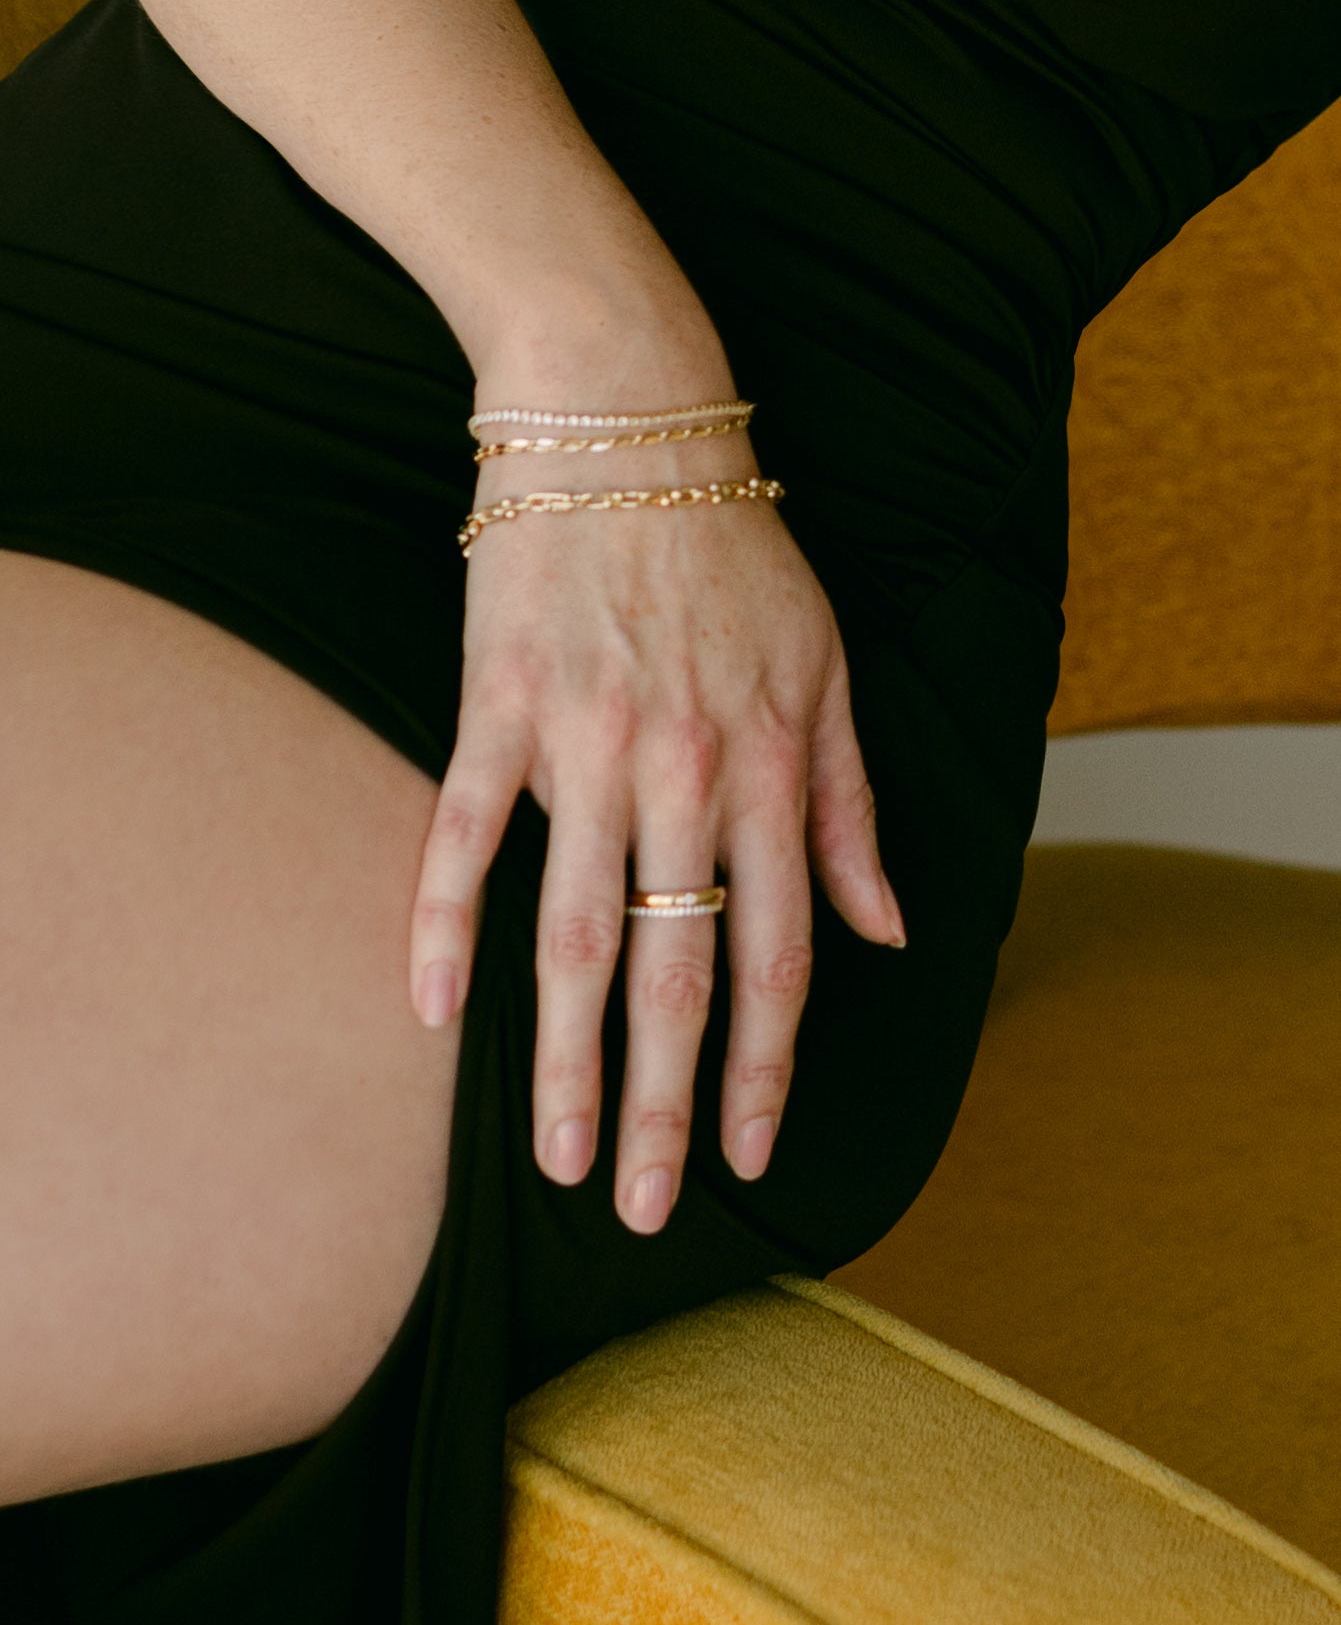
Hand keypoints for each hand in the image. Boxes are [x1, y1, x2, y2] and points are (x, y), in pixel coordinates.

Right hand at [408, 345, 906, 1234]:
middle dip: (666, 1105)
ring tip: (554, 1159)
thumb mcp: (828, 668)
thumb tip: (888, 931)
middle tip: (646, 1210)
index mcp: (774, 769)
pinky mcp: (496, 707)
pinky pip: (465, 833)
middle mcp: (686, 775)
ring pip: (573, 933)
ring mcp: (586, 744)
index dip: (769, 1070)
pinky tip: (429, 1014)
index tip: (753, 1157)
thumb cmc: (735, 546)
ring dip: (561, 1058)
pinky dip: (442, 922)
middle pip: (676, 974)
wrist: (624, 414)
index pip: (780, 957)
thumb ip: (852, 807)